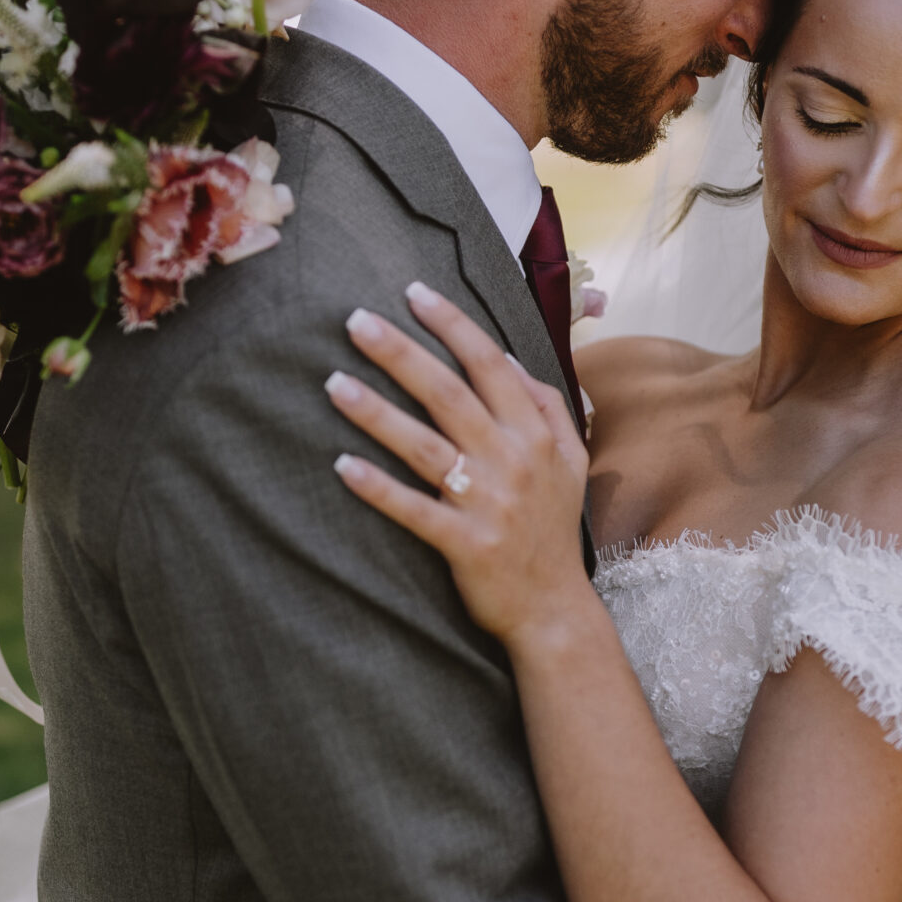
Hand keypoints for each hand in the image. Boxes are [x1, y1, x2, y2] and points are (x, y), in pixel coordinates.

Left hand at [328, 282, 592, 646]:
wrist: (555, 608)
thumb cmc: (552, 528)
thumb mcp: (569, 461)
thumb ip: (547, 405)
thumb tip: (508, 358)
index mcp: (535, 435)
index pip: (490, 365)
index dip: (452, 325)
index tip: (414, 292)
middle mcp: (512, 461)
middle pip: (448, 394)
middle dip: (401, 353)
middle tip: (354, 320)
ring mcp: (488, 503)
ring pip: (425, 447)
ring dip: (377, 413)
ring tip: (333, 383)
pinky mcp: (465, 544)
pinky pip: (414, 510)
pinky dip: (380, 488)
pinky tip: (343, 466)